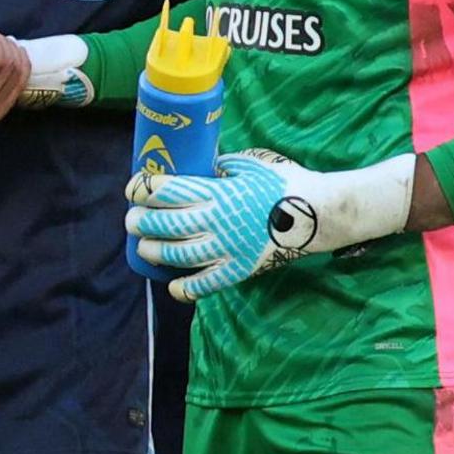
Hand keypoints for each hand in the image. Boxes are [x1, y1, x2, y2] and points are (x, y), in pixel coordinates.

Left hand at [126, 150, 415, 301]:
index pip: (167, 191)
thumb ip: (223, 166)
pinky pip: (207, 283)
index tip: (133, 189)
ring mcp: (227, 248)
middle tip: (132, 220)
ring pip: (178, 254)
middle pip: (165, 223)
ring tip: (144, 247)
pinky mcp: (240, 269)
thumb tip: (203, 165)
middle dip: (140, 222)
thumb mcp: (251, 165)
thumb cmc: (286, 183)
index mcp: (217, 192)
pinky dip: (187, 288)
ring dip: (154, 252)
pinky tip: (174, 287)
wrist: (322, 213)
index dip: (143, 189)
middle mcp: (216, 221)